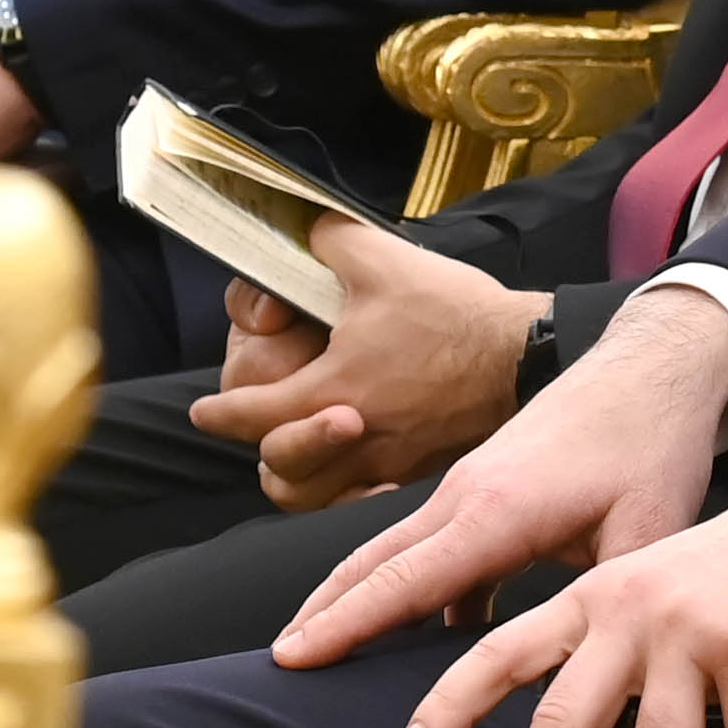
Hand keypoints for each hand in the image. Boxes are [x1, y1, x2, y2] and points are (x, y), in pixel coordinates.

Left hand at [187, 214, 541, 508]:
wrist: (524, 354)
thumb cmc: (454, 313)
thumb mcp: (384, 261)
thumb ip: (331, 242)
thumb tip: (305, 230)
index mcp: (333, 388)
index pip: (252, 416)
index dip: (218, 413)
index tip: (203, 412)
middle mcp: (354, 437)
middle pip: (280, 468)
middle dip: (261, 447)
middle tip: (259, 427)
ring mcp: (390, 461)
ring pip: (319, 497)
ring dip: (299, 478)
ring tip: (298, 454)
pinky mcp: (421, 468)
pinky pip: (365, 497)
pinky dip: (347, 490)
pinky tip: (354, 465)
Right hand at [276, 281, 727, 666]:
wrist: (656, 364)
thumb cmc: (655, 441)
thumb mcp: (652, 527)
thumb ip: (614, 603)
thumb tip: (609, 679)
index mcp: (497, 512)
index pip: (405, 581)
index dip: (347, 625)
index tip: (292, 659)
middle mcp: (465, 497)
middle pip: (373, 564)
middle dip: (322, 613)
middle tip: (276, 665)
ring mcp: (469, 489)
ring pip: (393, 552)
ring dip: (353, 598)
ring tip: (316, 651)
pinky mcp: (485, 490)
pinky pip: (429, 547)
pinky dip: (408, 587)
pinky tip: (420, 634)